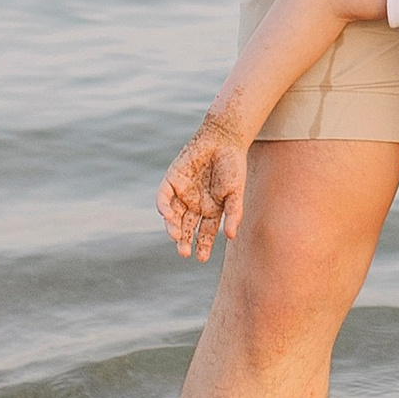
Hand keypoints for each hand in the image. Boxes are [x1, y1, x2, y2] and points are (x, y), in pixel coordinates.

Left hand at [158, 118, 248, 261]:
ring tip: (176, 236)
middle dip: (184, 241)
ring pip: (173, 216)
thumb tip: (230, 236)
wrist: (223, 139)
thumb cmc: (233, 166)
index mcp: (211, 209)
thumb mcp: (236, 192)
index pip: (205, 233)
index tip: (201, 258)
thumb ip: (233, 213)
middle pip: (186, 227)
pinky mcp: (172, 180)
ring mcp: (182, 193)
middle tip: (184, 252)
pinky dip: (163, 206)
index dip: (203, 246)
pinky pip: (164, 196)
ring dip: (173, 227)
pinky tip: (167, 215)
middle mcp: (195, 204)